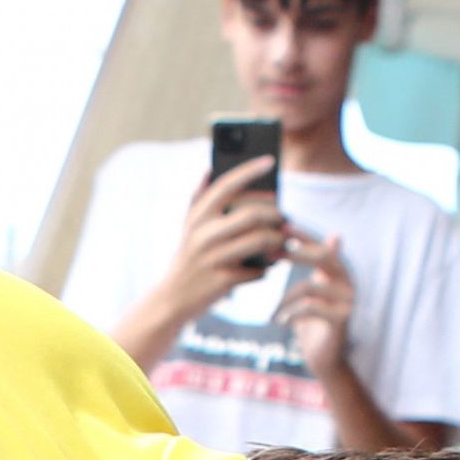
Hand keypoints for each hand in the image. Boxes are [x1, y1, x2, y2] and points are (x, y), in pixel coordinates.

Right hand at [151, 158, 291, 328]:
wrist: (173, 298)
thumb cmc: (188, 257)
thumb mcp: (188, 226)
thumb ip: (199, 197)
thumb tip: (210, 168)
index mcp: (198, 216)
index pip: (227, 185)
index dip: (250, 170)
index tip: (270, 161)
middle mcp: (204, 234)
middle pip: (251, 215)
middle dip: (275, 214)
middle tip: (285, 217)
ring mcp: (214, 258)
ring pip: (259, 241)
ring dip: (278, 240)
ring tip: (284, 240)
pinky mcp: (223, 281)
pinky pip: (257, 270)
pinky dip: (268, 268)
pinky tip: (271, 265)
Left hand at [282, 231, 357, 375]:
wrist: (324, 359)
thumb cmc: (314, 323)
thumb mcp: (311, 290)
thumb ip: (310, 265)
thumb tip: (310, 234)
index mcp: (339, 273)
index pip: (322, 246)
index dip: (303, 235)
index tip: (281, 226)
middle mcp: (348, 283)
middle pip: (324, 257)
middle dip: (296, 253)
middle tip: (272, 253)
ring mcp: (348, 302)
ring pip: (310, 287)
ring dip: (285, 298)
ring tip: (273, 311)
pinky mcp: (342, 320)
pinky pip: (312, 308)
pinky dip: (292, 313)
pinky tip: (281, 321)